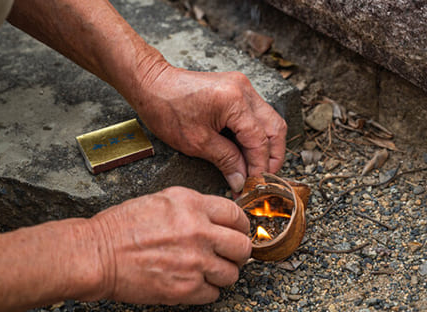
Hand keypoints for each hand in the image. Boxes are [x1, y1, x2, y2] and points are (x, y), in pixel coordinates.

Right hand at [88, 187, 251, 304]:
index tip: (238, 232)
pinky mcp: (186, 287)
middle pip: (242, 246)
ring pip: (232, 273)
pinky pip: (213, 293)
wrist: (97, 254)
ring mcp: (194, 260)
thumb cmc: (121, 227)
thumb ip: (193, 207)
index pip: (236, 215)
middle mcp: (198, 231)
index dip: (240, 226)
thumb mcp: (162, 200)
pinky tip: (192, 282)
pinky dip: (206, 291)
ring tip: (207, 270)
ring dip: (222, 274)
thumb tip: (217, 219)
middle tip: (229, 255)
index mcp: (192, 204)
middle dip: (238, 252)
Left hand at [132, 65, 286, 191]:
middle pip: (275, 128)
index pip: (260, 141)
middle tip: (262, 177)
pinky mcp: (237, 89)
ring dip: (266, 145)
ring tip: (254, 167)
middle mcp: (244, 91)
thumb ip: (226, 161)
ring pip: (270, 120)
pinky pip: (257, 114)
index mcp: (235, 102)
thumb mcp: (197, 142)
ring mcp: (243, 87)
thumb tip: (241, 180)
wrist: (151, 84)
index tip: (254, 185)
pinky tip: (246, 150)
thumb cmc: (167, 109)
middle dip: (272, 156)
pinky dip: (256, 134)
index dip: (260, 167)